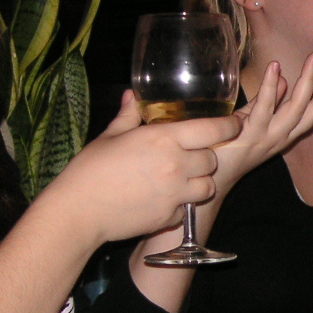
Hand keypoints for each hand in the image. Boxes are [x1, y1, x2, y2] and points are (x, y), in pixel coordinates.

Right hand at [39, 92, 237, 245]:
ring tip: (182, 179)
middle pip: (212, 160)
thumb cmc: (90, 170)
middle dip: (206, 156)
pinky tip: (164, 199)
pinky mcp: (170, 216)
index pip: (214, 130)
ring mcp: (175, 193)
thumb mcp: (110, 136)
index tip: (233, 123)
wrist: (79, 211)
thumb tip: (132, 96)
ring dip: (200, 182)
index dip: (228, 126)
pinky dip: (181, 204)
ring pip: (208, 186)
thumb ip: (129, 115)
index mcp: (163, 139)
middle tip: (192, 155)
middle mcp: (176, 165)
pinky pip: (188, 208)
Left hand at [209, 55, 312, 195]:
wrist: (211, 174)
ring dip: (307, 83)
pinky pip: (263, 109)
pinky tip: (275, 68)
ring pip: (295, 109)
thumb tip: (282, 79)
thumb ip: (269, 101)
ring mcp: (268, 137)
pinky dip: (269, 89)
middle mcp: (284, 136)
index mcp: (287, 131)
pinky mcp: (249, 136)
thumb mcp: (253, 119)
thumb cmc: (229, 145)